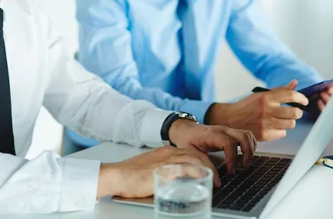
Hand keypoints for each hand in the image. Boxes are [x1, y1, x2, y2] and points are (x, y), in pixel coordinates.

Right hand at [97, 146, 221, 198]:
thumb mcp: (149, 169)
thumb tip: (171, 180)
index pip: (190, 151)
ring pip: (195, 159)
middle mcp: (167, 153)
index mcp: (164, 151)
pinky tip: (204, 179)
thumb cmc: (129, 176)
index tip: (209, 169)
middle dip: (209, 164)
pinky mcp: (164, 170)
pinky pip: (187, 168)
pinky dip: (199, 173)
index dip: (202, 160)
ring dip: (208, 170)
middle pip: (196, 154)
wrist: (116, 175)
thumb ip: (161, 171)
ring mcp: (166, 160)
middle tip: (216, 177)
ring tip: (215, 181)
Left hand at [168, 119, 255, 172]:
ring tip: (245, 163)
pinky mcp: (230, 133)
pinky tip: (244, 156)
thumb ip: (203, 165)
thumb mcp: (190, 154)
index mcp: (212, 134)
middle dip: (248, 153)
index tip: (231, 171)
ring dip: (250, 149)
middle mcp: (222, 130)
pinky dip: (249, 145)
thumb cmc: (186, 140)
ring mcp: (227, 130)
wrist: (184, 129)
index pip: (229, 143)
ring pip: (247, 134)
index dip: (233, 158)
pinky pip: (245, 135)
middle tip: (244, 167)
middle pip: (243, 136)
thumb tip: (216, 181)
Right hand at [205, 80, 308, 140]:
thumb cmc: (247, 106)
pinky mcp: (264, 135)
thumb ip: (280, 90)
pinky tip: (273, 127)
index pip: (290, 95)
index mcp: (266, 97)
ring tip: (281, 119)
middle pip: (295, 113)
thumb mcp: (262, 95)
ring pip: (291, 124)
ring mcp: (265, 123)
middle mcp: (266, 109)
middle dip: (298, 112)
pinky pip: (282, 133)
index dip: (301, 98)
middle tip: (295, 111)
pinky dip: (280, 131)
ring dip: (289, 122)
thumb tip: (295, 83)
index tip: (304, 101)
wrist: (231, 119)